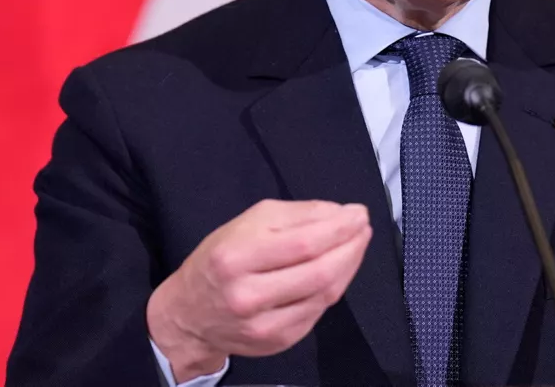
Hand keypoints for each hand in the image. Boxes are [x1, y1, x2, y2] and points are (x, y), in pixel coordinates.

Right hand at [146, 199, 371, 380]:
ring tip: (356, 244)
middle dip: (350, 246)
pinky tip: (338, 270)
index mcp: (236, 257)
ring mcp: (264, 325)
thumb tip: (340, 214)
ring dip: (349, 265)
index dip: (338, 228)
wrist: (190, 314)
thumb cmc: (221, 260)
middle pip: (319, 271)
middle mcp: (248, 295)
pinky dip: (335, 287)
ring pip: (324, 294)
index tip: (358, 213)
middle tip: (363, 227)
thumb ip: (296, 215)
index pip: (303, 243)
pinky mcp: (279, 342)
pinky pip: (319, 311)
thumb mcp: (247, 223)